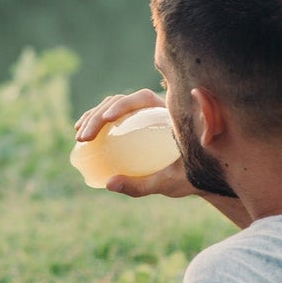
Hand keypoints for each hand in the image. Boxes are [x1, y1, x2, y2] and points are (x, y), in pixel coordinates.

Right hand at [74, 91, 194, 200]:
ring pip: (113, 107)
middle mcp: (154, 109)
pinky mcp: (135, 125)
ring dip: (93, 117)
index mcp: (169, 113)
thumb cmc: (190, 178)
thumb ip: (140, 185)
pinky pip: (113, 118)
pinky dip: (97, 123)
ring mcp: (143, 116)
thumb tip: (109, 183)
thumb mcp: (167, 183)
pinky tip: (85, 135)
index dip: (122, 104)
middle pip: (121, 101)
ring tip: (80, 137)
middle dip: (97, 115)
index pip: (141, 98)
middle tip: (84, 138)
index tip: (107, 119)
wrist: (201, 176)